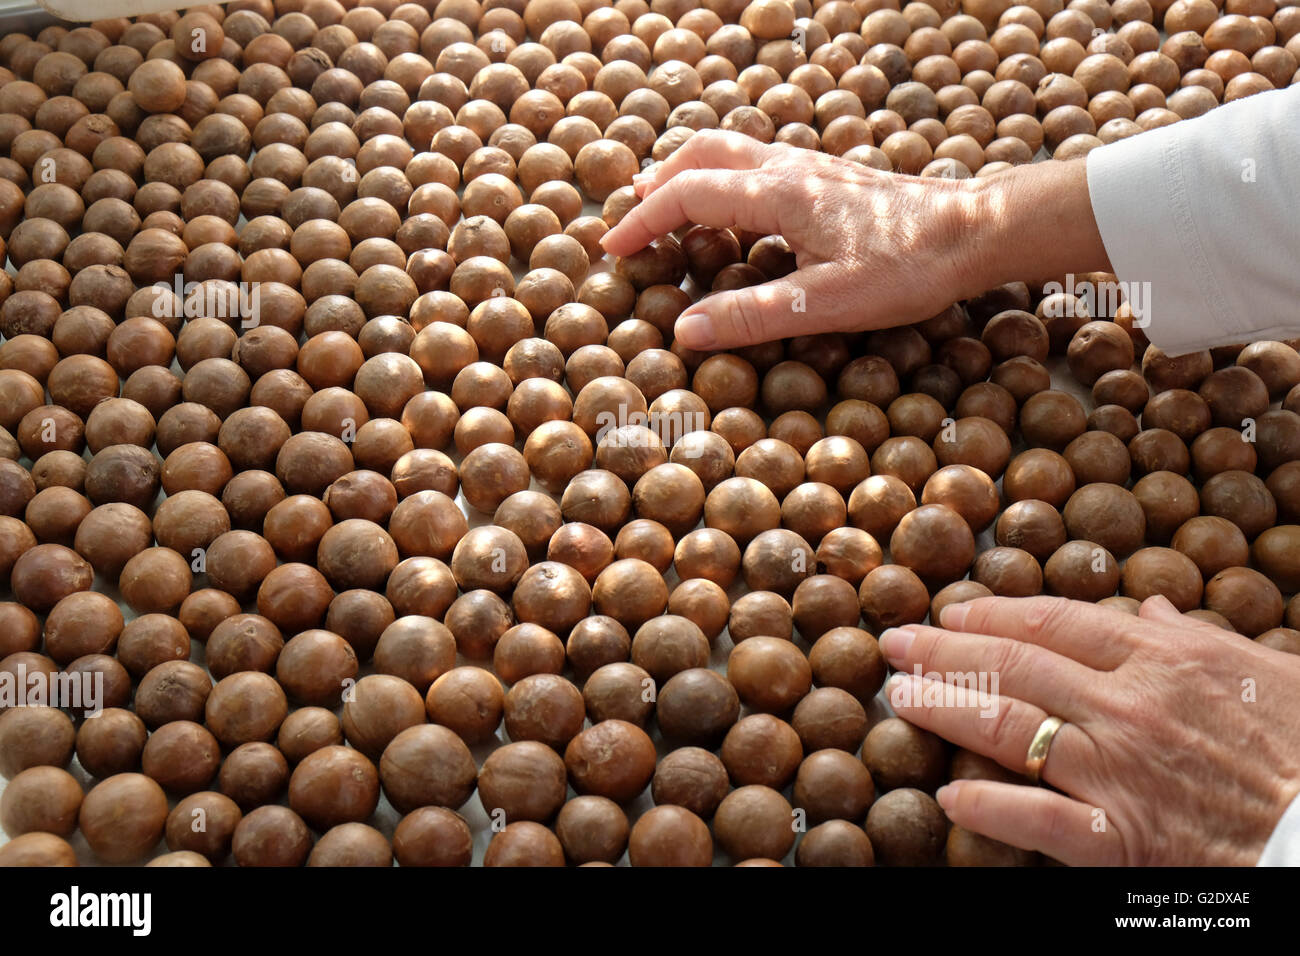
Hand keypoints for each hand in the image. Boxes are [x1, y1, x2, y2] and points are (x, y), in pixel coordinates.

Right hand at [600, 129, 986, 349]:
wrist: (975, 231)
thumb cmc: (908, 267)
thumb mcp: (827, 303)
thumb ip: (753, 315)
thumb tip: (686, 331)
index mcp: (778, 194)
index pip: (686, 194)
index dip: (642, 221)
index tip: (613, 249)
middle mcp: (788, 168)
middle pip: (701, 153)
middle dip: (658, 184)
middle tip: (633, 220)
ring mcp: (811, 167)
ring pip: (731, 150)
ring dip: (690, 174)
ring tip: (669, 208)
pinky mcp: (830, 177)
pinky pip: (759, 162)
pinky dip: (725, 178)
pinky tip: (736, 211)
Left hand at [879, 595, 1299, 864]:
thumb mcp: (1266, 671)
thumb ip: (1197, 636)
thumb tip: (1151, 607)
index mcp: (1162, 659)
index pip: (1054, 622)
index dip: (992, 614)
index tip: (951, 612)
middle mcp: (1128, 706)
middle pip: (1015, 665)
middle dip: (945, 650)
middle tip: (896, 642)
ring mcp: (1118, 770)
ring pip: (1009, 727)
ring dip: (945, 708)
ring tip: (902, 697)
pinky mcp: (1119, 838)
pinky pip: (1038, 817)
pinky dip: (988, 808)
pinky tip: (950, 798)